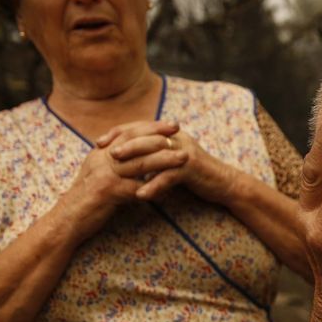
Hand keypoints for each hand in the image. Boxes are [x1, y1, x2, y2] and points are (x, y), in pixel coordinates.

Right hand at [59, 125, 182, 239]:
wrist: (66, 220)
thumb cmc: (86, 200)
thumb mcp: (98, 176)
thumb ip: (116, 165)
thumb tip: (138, 158)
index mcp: (101, 153)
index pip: (128, 132)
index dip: (149, 126)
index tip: (169, 124)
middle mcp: (101, 159)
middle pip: (135, 141)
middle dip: (159, 134)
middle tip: (179, 130)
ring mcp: (104, 175)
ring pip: (140, 163)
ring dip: (165, 159)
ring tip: (184, 157)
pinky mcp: (108, 192)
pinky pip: (137, 189)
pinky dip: (155, 190)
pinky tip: (170, 191)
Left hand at [100, 120, 230, 201]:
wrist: (222, 183)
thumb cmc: (194, 173)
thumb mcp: (171, 159)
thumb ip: (152, 154)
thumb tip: (125, 155)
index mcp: (169, 134)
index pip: (139, 127)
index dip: (119, 132)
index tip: (99, 142)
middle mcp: (176, 138)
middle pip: (146, 135)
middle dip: (124, 142)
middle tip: (106, 151)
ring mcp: (185, 151)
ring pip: (156, 151)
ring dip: (135, 159)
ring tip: (116, 168)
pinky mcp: (192, 168)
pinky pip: (170, 175)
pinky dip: (154, 185)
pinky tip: (141, 195)